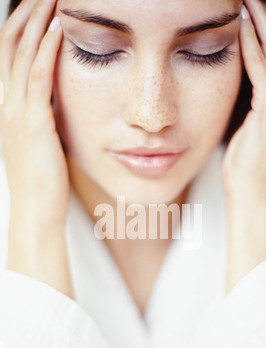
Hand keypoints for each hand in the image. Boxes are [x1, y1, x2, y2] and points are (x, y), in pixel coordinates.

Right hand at [0, 0, 68, 226]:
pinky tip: (59, 29)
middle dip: (28, 10)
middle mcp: (5, 102)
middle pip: (11, 43)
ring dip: (38, 20)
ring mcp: (16, 111)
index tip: (41, 2)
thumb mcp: (39, 137)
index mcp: (7, 104)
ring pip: (22, 54)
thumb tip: (57, 96)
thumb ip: (43, 113)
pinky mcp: (33, 123)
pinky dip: (46, 51)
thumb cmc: (42, 177)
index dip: (22, 22)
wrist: (36, 209)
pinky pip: (38, 79)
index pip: (10, 51)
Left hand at [222, 0, 265, 294]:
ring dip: (261, 25)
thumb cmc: (245, 162)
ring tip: (249, 3)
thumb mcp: (249, 125)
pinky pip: (261, 71)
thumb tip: (238, 79)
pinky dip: (252, 48)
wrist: (250, 190)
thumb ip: (250, 100)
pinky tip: (243, 29)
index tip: (253, 11)